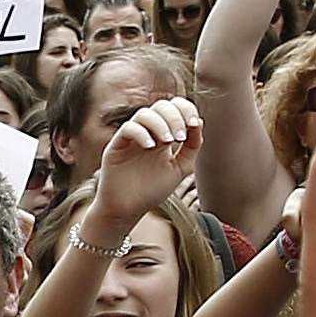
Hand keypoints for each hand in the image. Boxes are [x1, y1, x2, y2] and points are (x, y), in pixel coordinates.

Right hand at [92, 96, 202, 228]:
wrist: (128, 210)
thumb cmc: (151, 191)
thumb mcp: (180, 168)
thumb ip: (192, 147)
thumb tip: (199, 122)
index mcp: (163, 135)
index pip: (174, 108)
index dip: (186, 109)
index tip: (194, 124)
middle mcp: (147, 133)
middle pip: (160, 106)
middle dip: (175, 117)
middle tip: (180, 137)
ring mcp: (131, 138)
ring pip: (144, 114)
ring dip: (160, 123)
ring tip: (168, 142)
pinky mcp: (116, 146)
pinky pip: (128, 129)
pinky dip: (141, 133)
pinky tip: (150, 147)